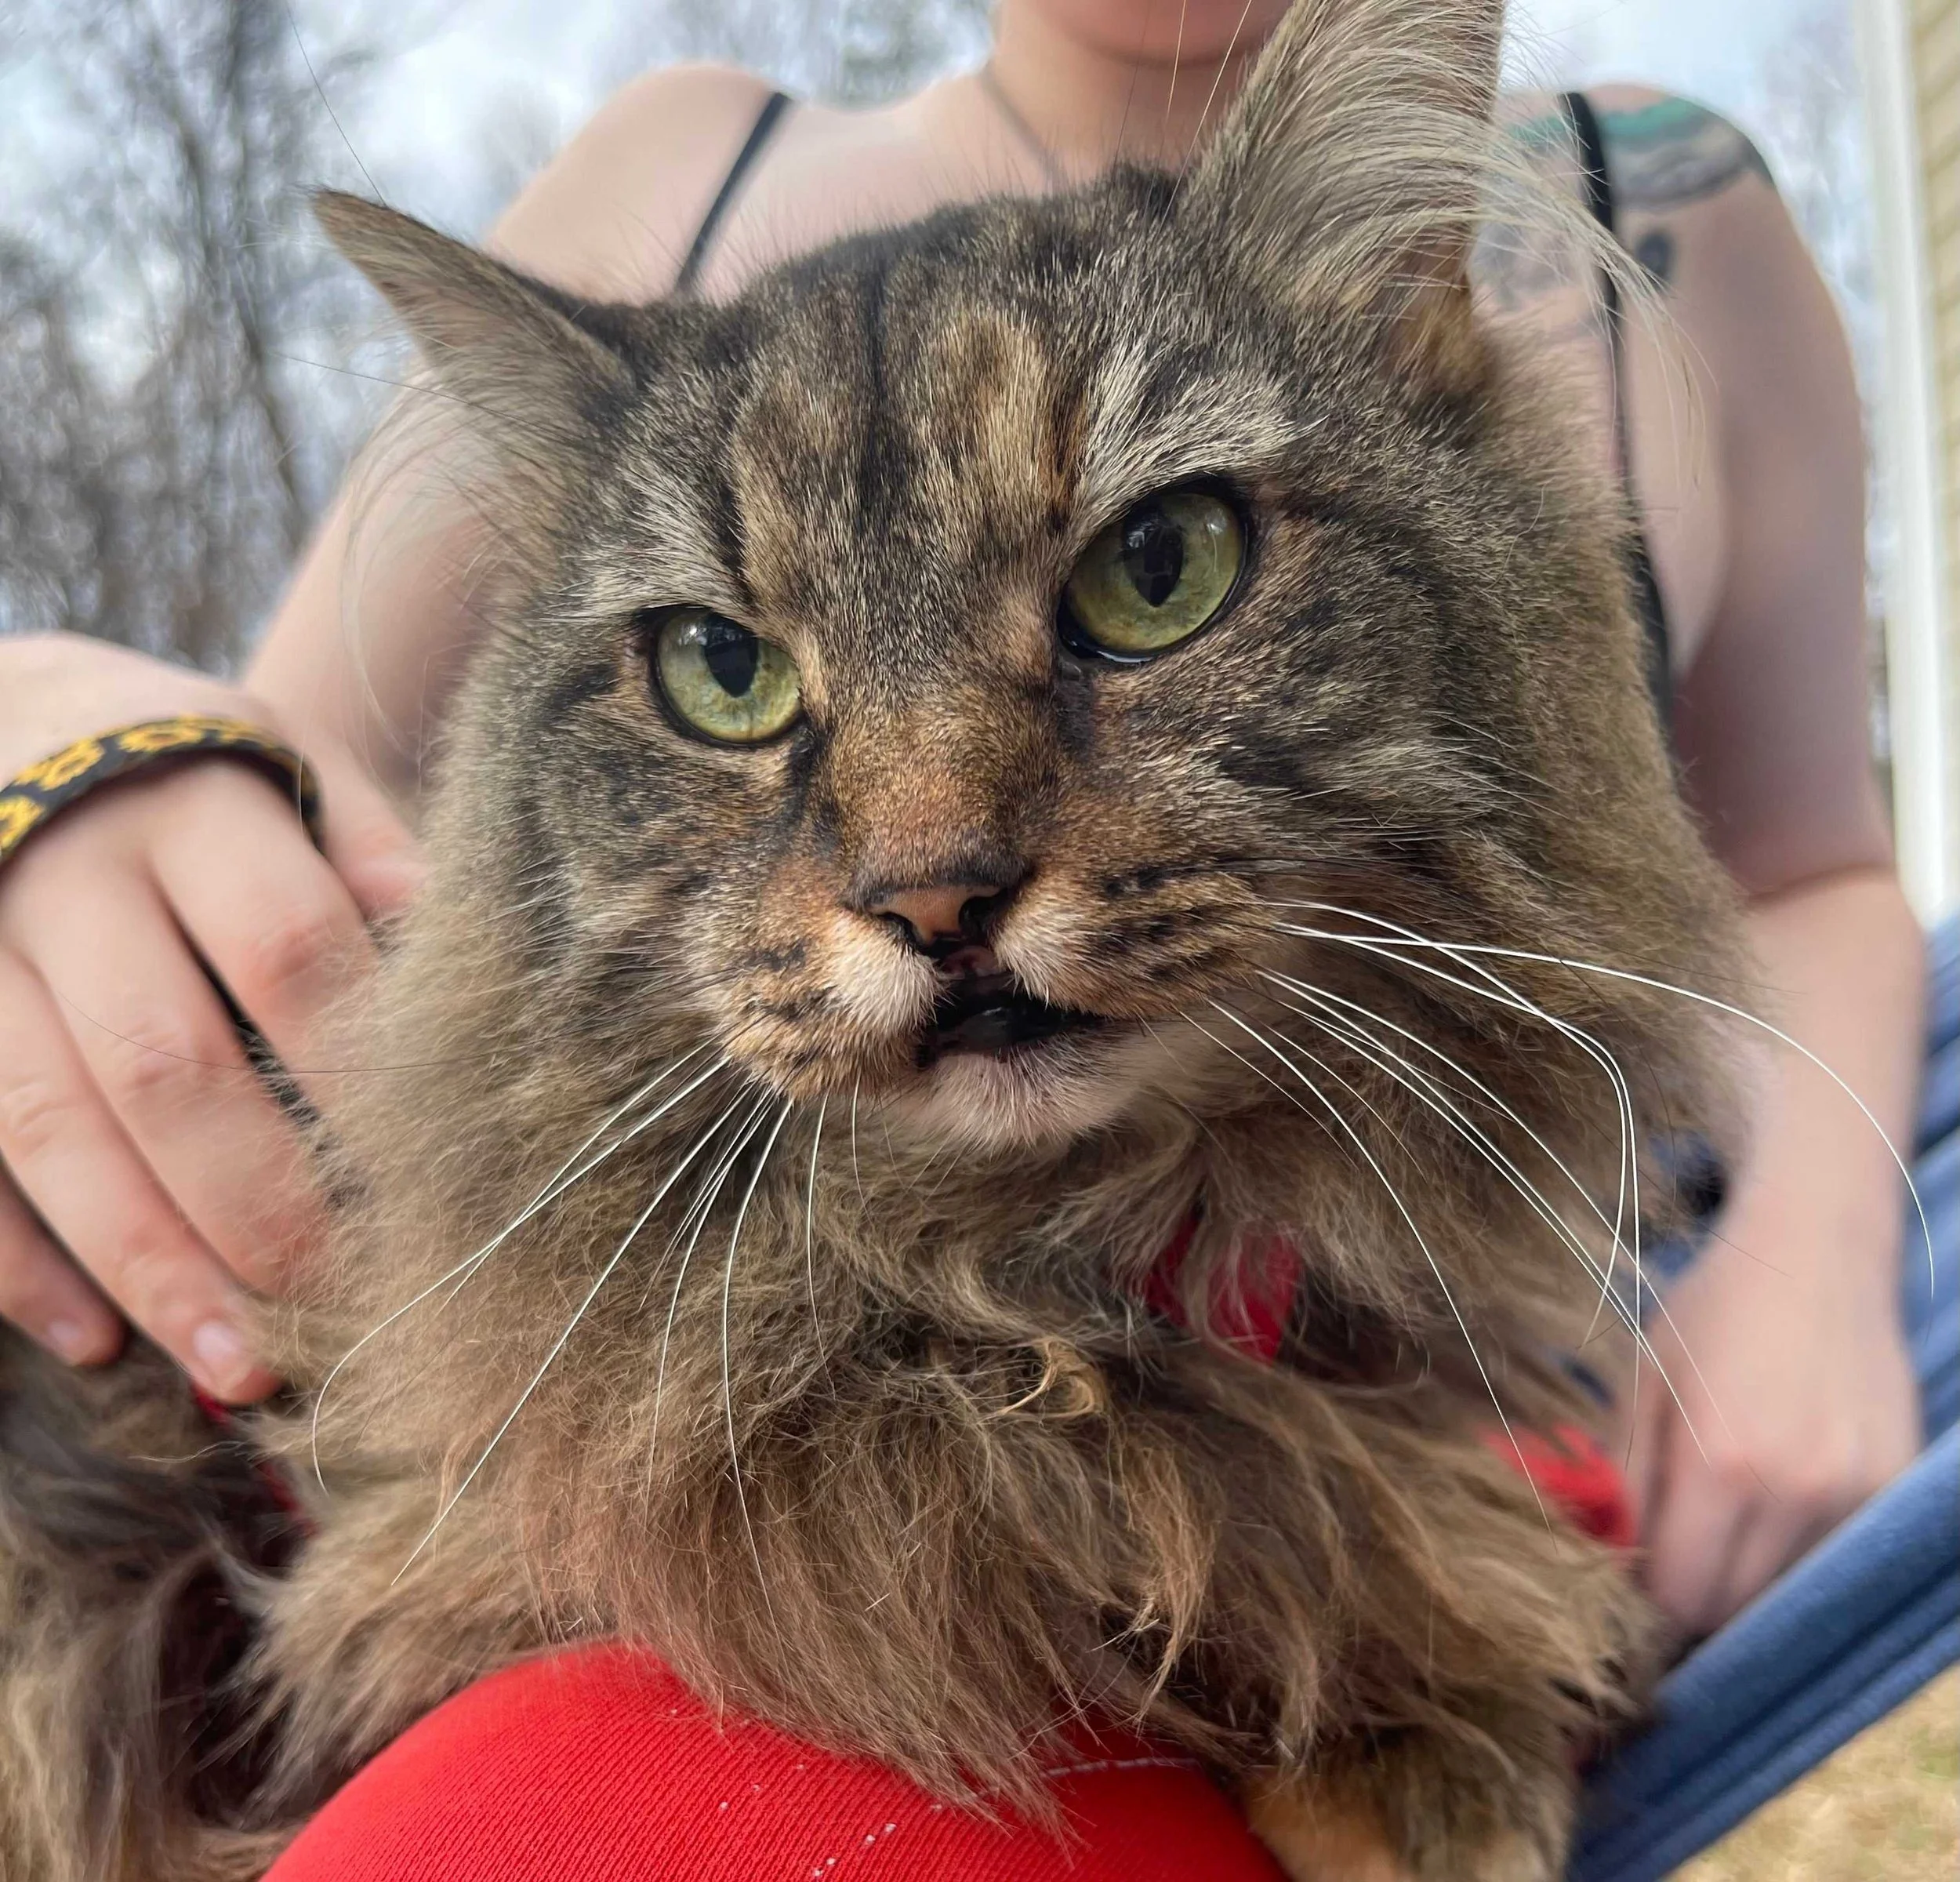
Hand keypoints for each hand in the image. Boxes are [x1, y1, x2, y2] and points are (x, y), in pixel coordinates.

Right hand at [0, 634, 422, 1399]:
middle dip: (259, 1199)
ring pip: (49, 1129)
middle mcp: (66, 879)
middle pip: (166, 1063)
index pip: (290, 949)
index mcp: (192, 810)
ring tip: (239, 1366)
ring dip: (147, 1262)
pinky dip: (16, 1263)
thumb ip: (371, 852)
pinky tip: (93, 1344)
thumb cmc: (202, 776)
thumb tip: (453, 946)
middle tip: (341, 1302)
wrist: (16, 726)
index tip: (429, 1180)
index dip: (358, 1073)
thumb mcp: (295, 769)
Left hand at [1619, 1193, 1919, 1639]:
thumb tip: (1603, 1558)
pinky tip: (1774, 1497)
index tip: (1631, 1574)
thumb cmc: (1712, 1313)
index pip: (1680, 1594)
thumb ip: (1620, 1479)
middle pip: (1735, 1608)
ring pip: (1788, 1592)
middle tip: (1671, 1551)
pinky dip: (1798, 1550)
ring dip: (1748, 1577)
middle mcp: (1798, 1488)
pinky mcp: (1892, 1486)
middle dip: (1693, 1593)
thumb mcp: (1642, 1382)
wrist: (1815, 1255)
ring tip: (1723, 1518)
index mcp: (1721, 1461)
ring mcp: (1856, 1493)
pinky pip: (1834, 1557)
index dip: (1647, 1597)